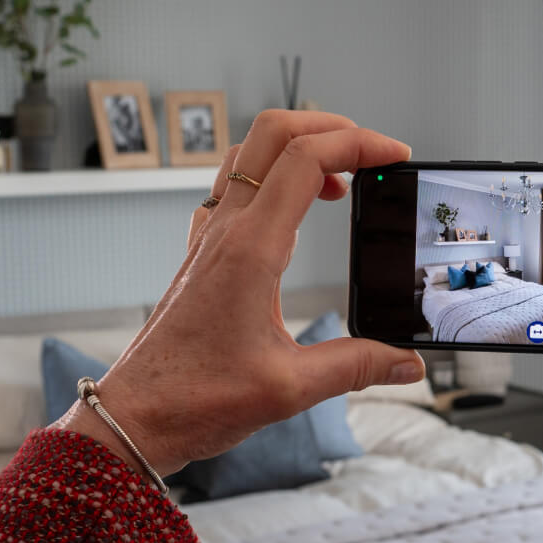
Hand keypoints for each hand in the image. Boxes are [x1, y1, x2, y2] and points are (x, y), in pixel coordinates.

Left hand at [56, 111, 424, 475]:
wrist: (135, 416)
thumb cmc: (197, 399)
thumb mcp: (290, 388)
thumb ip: (356, 367)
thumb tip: (407, 362)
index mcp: (251, 249)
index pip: (306, 159)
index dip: (359, 143)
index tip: (396, 157)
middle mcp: (226, 231)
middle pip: (273, 134)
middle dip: (329, 127)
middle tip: (372, 154)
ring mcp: (208, 238)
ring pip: (250, 155)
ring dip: (298, 150)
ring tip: (341, 182)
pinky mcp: (201, 254)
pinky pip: (233, 190)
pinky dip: (272, 181)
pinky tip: (294, 216)